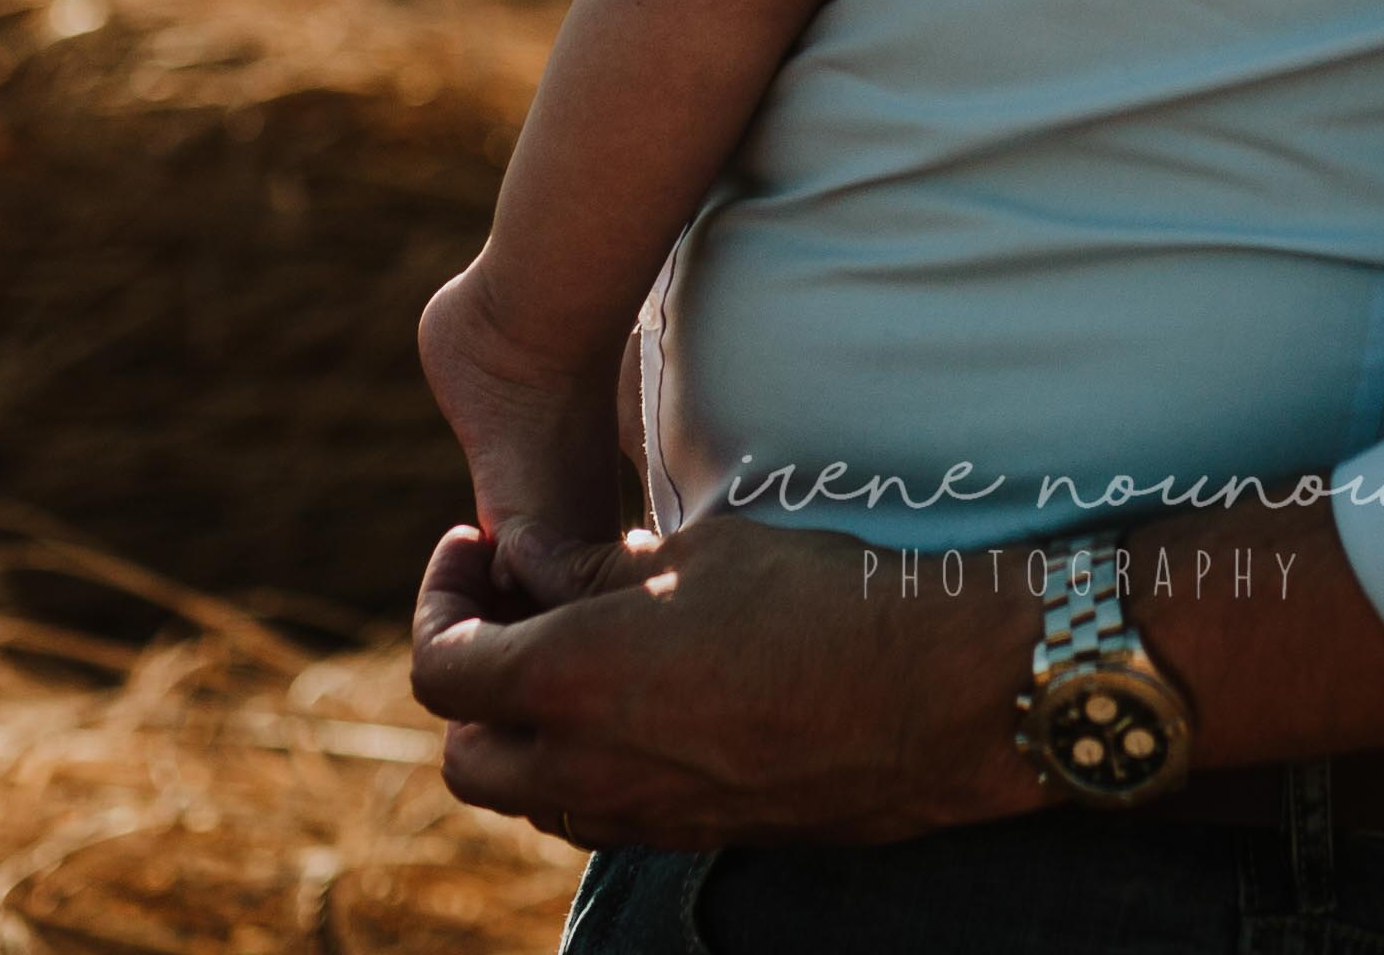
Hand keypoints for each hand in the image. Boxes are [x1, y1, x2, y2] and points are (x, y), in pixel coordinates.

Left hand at [409, 511, 1037, 848]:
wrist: (943, 692)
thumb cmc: (822, 594)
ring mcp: (644, 818)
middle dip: (469, 680)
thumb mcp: (694, 550)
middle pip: (467, 755)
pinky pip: (601, 815)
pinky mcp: (697, 837)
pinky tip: (644, 694)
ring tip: (577, 648)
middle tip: (513, 602)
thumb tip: (525, 561)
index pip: (440, 668)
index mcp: (572, 680)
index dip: (441, 599)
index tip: (475, 547)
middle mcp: (590, 769)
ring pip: (531, 797)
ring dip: (527, 731)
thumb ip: (586, 563)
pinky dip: (589, 764)